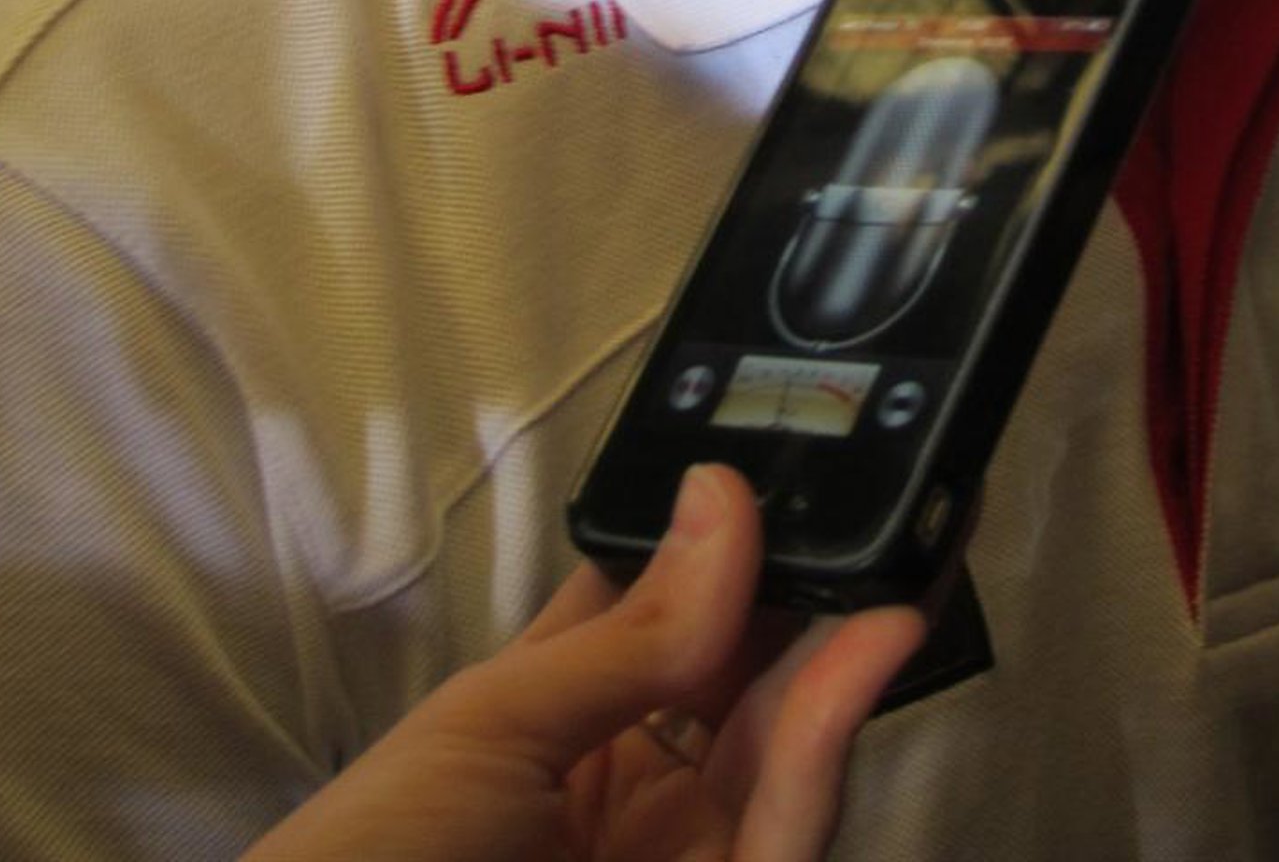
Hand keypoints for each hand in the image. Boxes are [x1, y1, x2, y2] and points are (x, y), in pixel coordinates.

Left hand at [247, 466, 924, 861]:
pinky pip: (791, 821)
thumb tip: (727, 498)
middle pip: (747, 676)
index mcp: (560, 729)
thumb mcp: (492, 726)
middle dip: (818, 585)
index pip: (668, 612)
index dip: (731, 539)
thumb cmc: (374, 859)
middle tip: (891, 486)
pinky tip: (875, 640)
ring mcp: (681, 859)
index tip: (794, 457)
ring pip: (786, 747)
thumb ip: (631, 632)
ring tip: (905, 546)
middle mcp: (631, 791)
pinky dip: (840, 731)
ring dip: (852, 648)